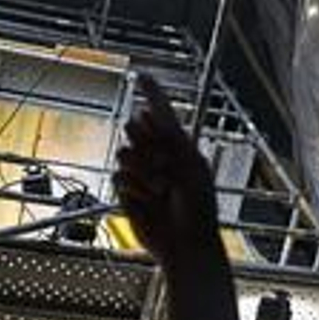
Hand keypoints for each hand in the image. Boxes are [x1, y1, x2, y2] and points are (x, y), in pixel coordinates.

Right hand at [114, 74, 237, 319]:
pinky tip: (148, 201)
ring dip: (141, 170)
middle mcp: (159, 157)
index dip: (152, 94)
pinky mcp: (129, 193)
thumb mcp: (190, 168)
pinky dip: (133, 187)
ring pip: (125, 154)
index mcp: (180, 147)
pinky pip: (120, 178)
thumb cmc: (198, 209)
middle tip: (163, 165)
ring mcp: (142, 174)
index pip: (163, 114)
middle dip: (145, 143)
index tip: (141, 74)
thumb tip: (146, 114)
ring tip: (160, 189)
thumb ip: (168, 140)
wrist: (186, 245)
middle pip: (136, 130)